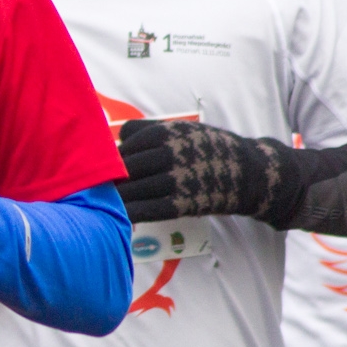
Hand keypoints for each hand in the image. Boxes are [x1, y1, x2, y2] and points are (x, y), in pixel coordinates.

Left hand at [115, 119, 288, 224]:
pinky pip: (146, 210)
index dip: (112, 161)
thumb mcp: (179, 129)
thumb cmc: (206, 148)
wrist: (245, 172)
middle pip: (124, 170)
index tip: (106, 169)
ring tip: (103, 203)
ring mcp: (174, 181)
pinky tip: (117, 216)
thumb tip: (114, 140)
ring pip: (131, 191)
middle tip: (101, 188)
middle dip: (111, 180)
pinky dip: (128, 213)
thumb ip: (145, 129)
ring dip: (115, 199)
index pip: (123, 148)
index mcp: (162, 134)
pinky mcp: (181, 204)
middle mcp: (166, 155)